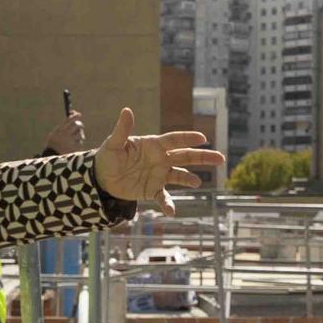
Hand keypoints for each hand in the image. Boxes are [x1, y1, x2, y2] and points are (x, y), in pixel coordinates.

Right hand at [44, 110, 86, 153]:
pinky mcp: (75, 148)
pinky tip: (72, 148)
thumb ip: (62, 128)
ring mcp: (71, 141)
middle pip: (77, 125)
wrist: (52, 157)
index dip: (74, 116)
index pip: (69, 120)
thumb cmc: (53, 145)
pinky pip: (80, 143)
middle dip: (80, 125)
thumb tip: (72, 117)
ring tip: (73, 141)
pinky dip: (77, 145)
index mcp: (60, 130)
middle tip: (80, 127)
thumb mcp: (55, 134)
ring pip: (80, 135)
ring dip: (79, 136)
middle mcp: (65, 134)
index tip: (79, 114)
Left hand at [90, 107, 223, 214]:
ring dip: (189, 178)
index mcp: (154, 145)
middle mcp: (160, 159)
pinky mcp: (153, 190)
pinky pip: (164, 197)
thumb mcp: (114, 143)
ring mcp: (159, 175)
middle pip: (186, 156)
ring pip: (180, 175)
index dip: (189, 138)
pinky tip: (171, 212)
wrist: (102, 178)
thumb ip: (122, 129)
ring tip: (197, 182)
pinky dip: (168, 204)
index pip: (175, 140)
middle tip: (221, 158)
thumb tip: (126, 110)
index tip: (203, 138)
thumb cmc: (108, 156)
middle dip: (203, 157)